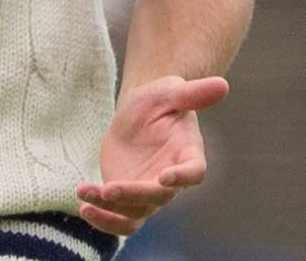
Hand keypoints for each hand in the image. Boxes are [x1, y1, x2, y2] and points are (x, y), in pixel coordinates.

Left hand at [76, 74, 228, 235]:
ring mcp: (148, 193)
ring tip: (84, 195)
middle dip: (133, 195)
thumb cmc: (159, 100)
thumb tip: (223, 85)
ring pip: (135, 214)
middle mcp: (171, 180)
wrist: (137, 114)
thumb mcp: (170, 91)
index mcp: (188, 154)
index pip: (194, 172)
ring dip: (110, 211)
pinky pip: (119, 220)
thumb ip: (192, 93)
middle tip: (108, 190)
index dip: (182, 177)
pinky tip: (82, 206)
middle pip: (158, 197)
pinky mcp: (127, 200)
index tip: (164, 177)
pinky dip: (102, 219)